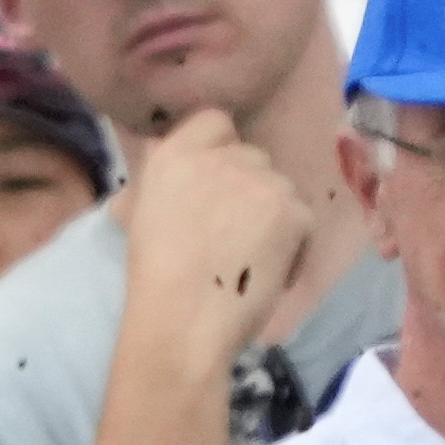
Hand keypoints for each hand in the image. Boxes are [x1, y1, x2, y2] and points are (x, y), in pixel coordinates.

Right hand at [119, 108, 328, 343]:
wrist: (181, 321)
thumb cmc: (154, 280)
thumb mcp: (141, 212)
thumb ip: (162, 174)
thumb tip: (161, 145)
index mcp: (176, 154)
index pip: (216, 122)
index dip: (223, 152)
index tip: (220, 187)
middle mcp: (220, 157)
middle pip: (254, 158)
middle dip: (251, 190)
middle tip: (237, 234)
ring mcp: (259, 182)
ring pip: (282, 188)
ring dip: (275, 217)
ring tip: (253, 259)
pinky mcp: (291, 210)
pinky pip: (304, 219)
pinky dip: (295, 247)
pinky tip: (270, 274)